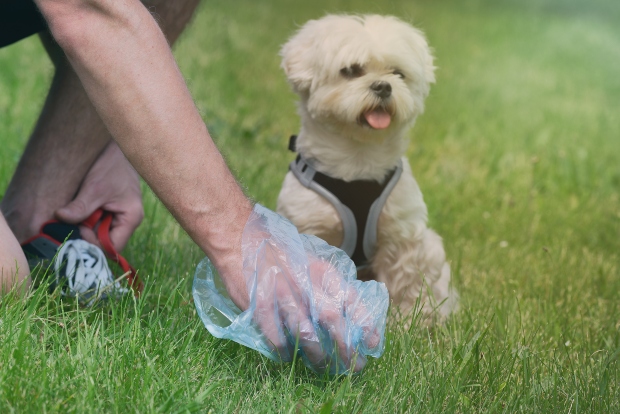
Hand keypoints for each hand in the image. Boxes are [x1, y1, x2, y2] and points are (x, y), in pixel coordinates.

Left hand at [55, 141, 142, 251]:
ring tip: (74, 211)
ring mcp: (118, 214)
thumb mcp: (95, 187)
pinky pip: (96, 220)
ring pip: (97, 231)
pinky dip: (84, 216)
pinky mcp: (109, 208)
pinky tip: (78, 207)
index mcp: (131, 218)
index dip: (93, 245)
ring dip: (84, 225)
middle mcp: (127, 220)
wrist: (115, 146)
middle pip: (104, 240)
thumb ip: (80, 207)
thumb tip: (60, 218)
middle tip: (70, 222)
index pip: (112, 247)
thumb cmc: (111, 165)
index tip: (76, 233)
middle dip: (86, 234)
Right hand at [197, 204, 386, 373]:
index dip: (364, 323)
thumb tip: (347, 312)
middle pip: (333, 321)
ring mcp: (282, 296)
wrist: (239, 237)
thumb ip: (326, 284)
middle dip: (346, 347)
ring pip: (306, 334)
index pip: (351, 298)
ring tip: (324, 366)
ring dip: (318, 355)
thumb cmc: (277, 252)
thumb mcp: (309, 260)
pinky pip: (277, 337)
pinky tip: (287, 356)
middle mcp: (305, 283)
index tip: (371, 343)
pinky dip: (284, 351)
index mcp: (320, 271)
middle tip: (353, 365)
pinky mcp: (260, 306)